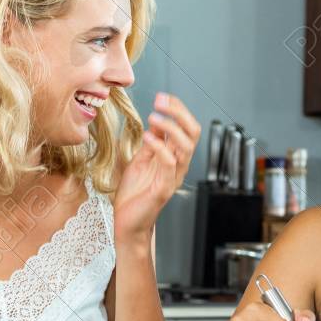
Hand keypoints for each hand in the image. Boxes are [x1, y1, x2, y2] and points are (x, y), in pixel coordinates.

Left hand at [114, 93, 200, 242]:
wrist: (128, 223)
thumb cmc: (134, 195)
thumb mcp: (142, 159)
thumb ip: (153, 142)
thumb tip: (157, 120)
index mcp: (174, 157)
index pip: (187, 128)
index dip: (178, 110)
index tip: (162, 97)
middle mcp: (178, 165)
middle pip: (192, 133)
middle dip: (179, 113)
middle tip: (161, 102)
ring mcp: (173, 176)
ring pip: (185, 146)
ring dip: (170, 127)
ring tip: (154, 117)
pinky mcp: (164, 188)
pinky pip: (170, 163)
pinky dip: (160, 147)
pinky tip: (148, 138)